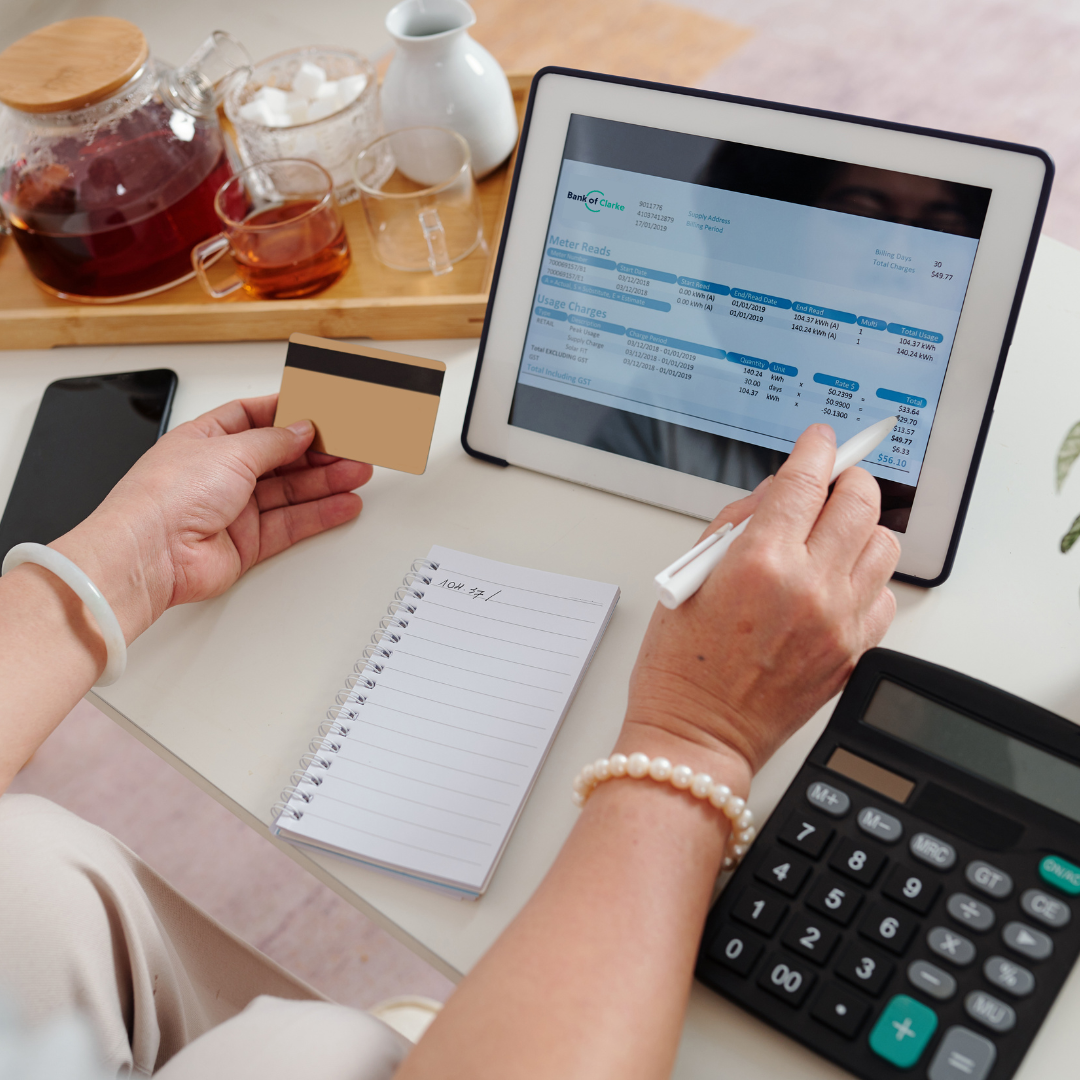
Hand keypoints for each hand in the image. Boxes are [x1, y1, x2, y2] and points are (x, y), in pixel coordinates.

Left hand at [51, 394, 371, 643]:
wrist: (150, 555)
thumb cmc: (165, 497)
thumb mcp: (230, 450)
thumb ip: (274, 441)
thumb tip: (300, 428)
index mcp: (205, 439)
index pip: (254, 417)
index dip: (288, 412)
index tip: (322, 409)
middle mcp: (218, 474)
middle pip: (279, 457)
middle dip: (317, 450)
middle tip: (352, 444)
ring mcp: (232, 509)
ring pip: (290, 491)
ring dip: (326, 481)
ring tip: (358, 471)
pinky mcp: (245, 543)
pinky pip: (291, 524)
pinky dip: (320, 514)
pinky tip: (343, 504)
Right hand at [620, 424, 899, 784]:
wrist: (698, 736)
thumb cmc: (680, 666)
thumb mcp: (688, 579)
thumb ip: (734, 526)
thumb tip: (774, 496)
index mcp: (760, 562)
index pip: (806, 481)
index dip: (816, 449)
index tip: (819, 440)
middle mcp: (808, 587)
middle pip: (859, 502)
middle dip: (847, 480)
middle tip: (830, 483)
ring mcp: (838, 621)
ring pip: (883, 543)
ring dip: (861, 527)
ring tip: (833, 535)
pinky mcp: (853, 651)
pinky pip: (885, 594)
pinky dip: (865, 577)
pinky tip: (836, 581)